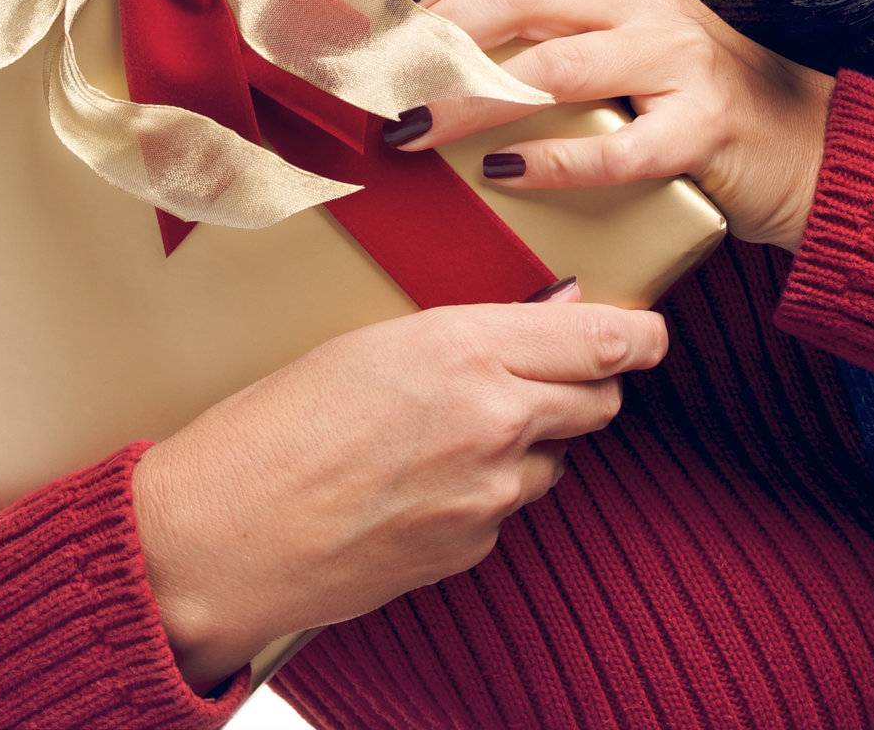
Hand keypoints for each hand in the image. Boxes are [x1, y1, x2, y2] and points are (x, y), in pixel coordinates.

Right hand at [132, 284, 667, 690]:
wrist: (225, 535)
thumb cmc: (276, 424)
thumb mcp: (372, 343)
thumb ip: (468, 335)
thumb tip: (540, 323)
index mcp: (465, 348)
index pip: (601, 340)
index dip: (636, 333)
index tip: (647, 331)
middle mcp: (496, 420)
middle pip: (600, 400)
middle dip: (587, 383)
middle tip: (545, 371)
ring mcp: (491, 495)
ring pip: (555, 458)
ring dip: (530, 439)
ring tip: (449, 430)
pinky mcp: (474, 549)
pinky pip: (508, 509)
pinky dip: (486, 491)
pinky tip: (421, 482)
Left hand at [386, 0, 835, 253]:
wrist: (799, 142)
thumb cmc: (679, 89)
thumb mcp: (614, 29)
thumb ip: (542, 16)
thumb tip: (424, 29)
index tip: (394, 3)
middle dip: (437, 38)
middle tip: (381, 85)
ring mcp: (677, 59)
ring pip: (553, 69)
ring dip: (468, 102)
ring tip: (410, 132)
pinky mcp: (703, 130)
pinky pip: (617, 147)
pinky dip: (552, 162)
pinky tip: (502, 175)